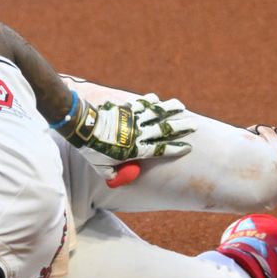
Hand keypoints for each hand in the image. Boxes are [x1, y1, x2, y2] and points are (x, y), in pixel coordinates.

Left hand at [61, 93, 195, 179]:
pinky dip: (151, 101)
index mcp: (136, 149)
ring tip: (181, 107)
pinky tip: (157, 99)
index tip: (188, 147)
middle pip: (164, 129)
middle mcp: (139, 133)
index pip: (161, 149)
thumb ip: (114, 174)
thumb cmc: (93, 150)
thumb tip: (121, 178)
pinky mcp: (126, 109)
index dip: (176, 148)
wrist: (83, 127)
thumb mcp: (102, 168)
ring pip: (157, 112)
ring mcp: (134, 119)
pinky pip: (142, 104)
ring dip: (170, 109)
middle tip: (193, 125)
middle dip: (180, 127)